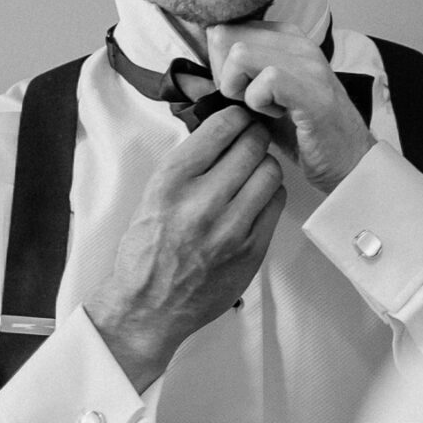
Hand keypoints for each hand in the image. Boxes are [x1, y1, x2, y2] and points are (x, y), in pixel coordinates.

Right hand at [85, 106, 286, 390]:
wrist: (149, 306)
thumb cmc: (146, 249)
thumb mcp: (153, 195)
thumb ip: (188, 165)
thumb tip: (221, 131)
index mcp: (172, 181)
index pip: (221, 128)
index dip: (236, 116)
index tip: (239, 117)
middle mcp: (203, 202)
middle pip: (252, 146)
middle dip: (255, 137)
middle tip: (253, 139)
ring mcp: (231, 228)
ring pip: (270, 172)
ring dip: (265, 166)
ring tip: (254, 172)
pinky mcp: (251, 250)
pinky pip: (276, 204)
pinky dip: (271, 194)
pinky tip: (257, 199)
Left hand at [206, 23, 373, 196]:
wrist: (348, 162)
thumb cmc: (303, 133)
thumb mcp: (262, 99)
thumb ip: (234, 80)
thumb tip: (194, 73)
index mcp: (286, 38)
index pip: (226, 28)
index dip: (218, 62)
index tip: (237, 89)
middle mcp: (298, 43)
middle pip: (226, 37)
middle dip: (223, 75)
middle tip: (246, 102)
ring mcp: (308, 64)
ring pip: (240, 54)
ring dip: (238, 89)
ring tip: (260, 108)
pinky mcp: (313, 91)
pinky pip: (266, 81)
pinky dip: (259, 103)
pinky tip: (276, 116)